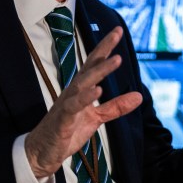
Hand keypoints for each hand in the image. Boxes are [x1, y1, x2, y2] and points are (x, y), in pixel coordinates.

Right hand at [26, 26, 142, 177]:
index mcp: (81, 89)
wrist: (43, 152)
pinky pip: (74, 105)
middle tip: (117, 34)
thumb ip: (116, 107)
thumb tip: (139, 96)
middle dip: (103, 49)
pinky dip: (86, 97)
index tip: (117, 31)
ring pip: (84, 82)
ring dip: (100, 71)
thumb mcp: (96, 118)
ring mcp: (67, 104)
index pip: (94, 64)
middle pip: (90, 66)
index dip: (106, 47)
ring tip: (116, 60)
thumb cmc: (67, 131)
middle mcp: (73, 91)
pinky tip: (98, 90)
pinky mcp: (63, 119)